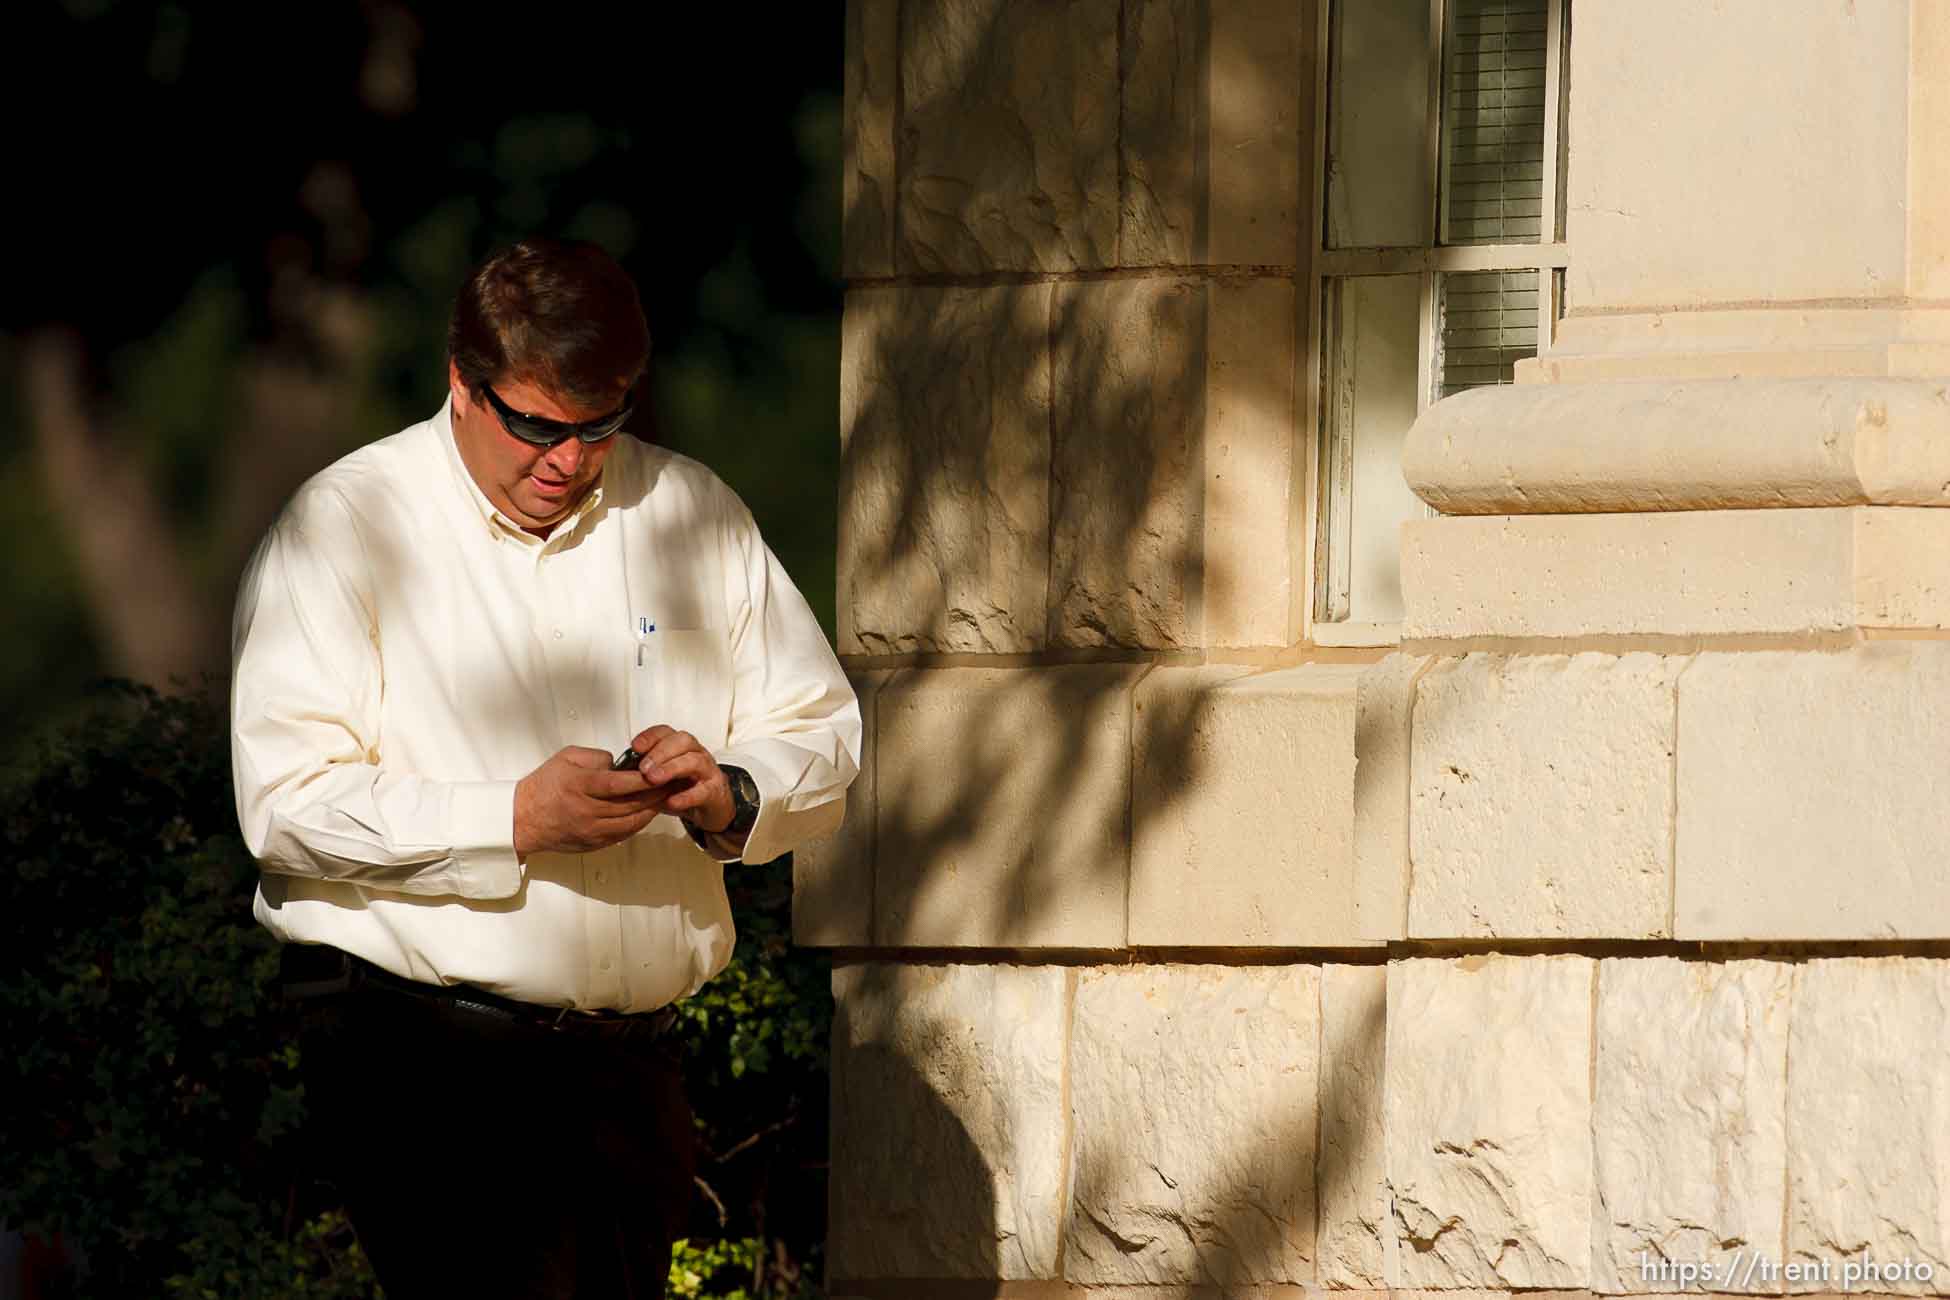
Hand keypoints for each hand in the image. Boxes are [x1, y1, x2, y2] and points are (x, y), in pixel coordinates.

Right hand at [514, 746, 669, 856]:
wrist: (522, 819)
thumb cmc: (544, 785)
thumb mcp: (566, 758)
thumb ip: (596, 757)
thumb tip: (621, 764)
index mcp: (580, 786)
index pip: (620, 784)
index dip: (644, 779)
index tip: (661, 772)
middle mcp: (587, 810)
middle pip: (631, 804)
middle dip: (656, 793)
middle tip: (673, 783)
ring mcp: (591, 830)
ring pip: (632, 821)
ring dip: (652, 809)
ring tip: (666, 797)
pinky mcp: (594, 843)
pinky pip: (624, 834)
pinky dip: (639, 822)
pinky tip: (648, 812)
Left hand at [628, 725, 733, 833]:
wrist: (712, 807)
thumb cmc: (682, 788)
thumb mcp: (660, 778)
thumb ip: (643, 772)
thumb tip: (616, 774)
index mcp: (680, 747)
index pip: (666, 732)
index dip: (650, 737)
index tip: (634, 747)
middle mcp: (696, 753)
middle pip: (682, 741)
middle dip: (660, 752)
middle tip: (643, 768)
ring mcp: (708, 771)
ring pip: (695, 760)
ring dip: (672, 768)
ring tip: (654, 780)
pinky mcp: (715, 792)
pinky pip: (703, 791)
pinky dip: (686, 796)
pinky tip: (671, 801)